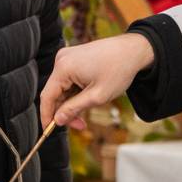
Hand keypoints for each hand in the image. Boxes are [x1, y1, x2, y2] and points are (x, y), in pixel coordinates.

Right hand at [40, 33, 154, 130]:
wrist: (134, 50)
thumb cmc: (119, 70)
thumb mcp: (97, 96)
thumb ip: (74, 109)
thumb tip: (57, 120)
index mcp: (64, 67)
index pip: (46, 97)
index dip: (46, 116)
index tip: (49, 131)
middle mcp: (61, 59)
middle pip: (54, 93)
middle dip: (65, 111)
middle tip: (80, 125)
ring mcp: (67, 57)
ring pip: (62, 87)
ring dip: (71, 103)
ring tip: (88, 111)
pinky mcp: (74, 58)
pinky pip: (68, 80)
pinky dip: (75, 92)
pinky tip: (88, 98)